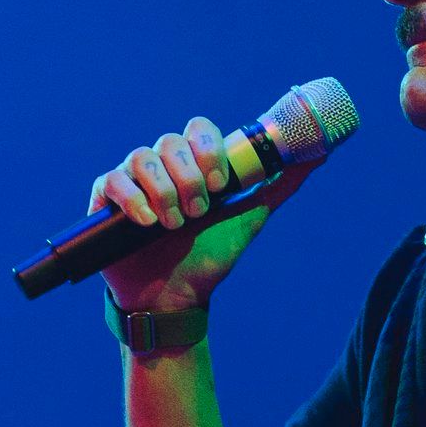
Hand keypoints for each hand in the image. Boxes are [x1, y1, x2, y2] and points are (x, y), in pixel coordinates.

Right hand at [90, 114, 312, 309]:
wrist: (174, 297)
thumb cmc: (209, 256)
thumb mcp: (249, 217)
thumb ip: (279, 185)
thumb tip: (319, 153)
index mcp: (194, 163)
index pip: (199, 129)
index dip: (209, 150)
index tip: (222, 185)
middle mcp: (162, 165)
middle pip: (171, 142)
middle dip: (189, 179)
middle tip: (198, 213)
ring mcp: (132, 179)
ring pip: (143, 157)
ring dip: (164, 192)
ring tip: (173, 225)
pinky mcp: (106, 200)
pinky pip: (114, 180)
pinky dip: (133, 200)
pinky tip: (147, 224)